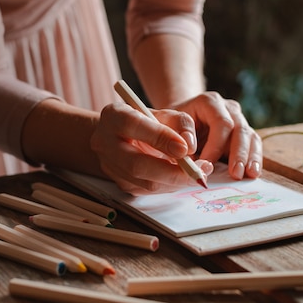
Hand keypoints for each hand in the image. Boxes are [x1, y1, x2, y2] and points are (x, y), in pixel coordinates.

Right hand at [90, 102, 213, 194]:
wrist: (121, 134)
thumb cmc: (146, 119)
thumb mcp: (164, 113)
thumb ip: (179, 123)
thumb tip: (190, 146)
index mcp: (114, 116)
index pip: (134, 125)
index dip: (160, 138)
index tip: (185, 148)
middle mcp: (104, 141)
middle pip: (136, 164)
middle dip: (172, 172)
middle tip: (198, 171)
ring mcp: (109, 165)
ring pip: (144, 182)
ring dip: (174, 182)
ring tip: (196, 173)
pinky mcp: (119, 182)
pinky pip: (147, 190)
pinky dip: (169, 186)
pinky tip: (181, 177)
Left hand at [171, 92, 261, 180]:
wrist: (180, 122)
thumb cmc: (173, 123)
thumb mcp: (167, 122)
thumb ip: (176, 131)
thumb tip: (190, 150)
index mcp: (209, 102)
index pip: (221, 122)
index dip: (216, 145)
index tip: (205, 164)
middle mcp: (228, 108)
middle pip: (239, 129)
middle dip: (238, 153)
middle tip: (235, 173)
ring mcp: (239, 120)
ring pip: (250, 136)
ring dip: (249, 157)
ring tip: (249, 175)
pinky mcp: (244, 134)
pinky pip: (254, 145)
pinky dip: (254, 159)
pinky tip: (253, 173)